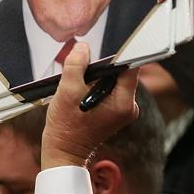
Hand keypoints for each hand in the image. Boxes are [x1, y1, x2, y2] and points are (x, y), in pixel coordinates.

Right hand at [41, 43, 139, 169]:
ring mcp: (123, 109)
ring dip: (97, 76)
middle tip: (83, 66)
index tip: (112, 42)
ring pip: (113, 79)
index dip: (120, 53)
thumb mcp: (67, 91)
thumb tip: (83, 47)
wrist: (63, 151)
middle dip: (102, 66)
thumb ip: (76, 65)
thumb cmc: (65, 127)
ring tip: (80, 81)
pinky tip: (82, 89)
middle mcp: (129, 106)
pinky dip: (96, 84)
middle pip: (121, 72)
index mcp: (124, 102)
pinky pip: (108, 88)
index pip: (131, 67)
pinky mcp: (115, 110)